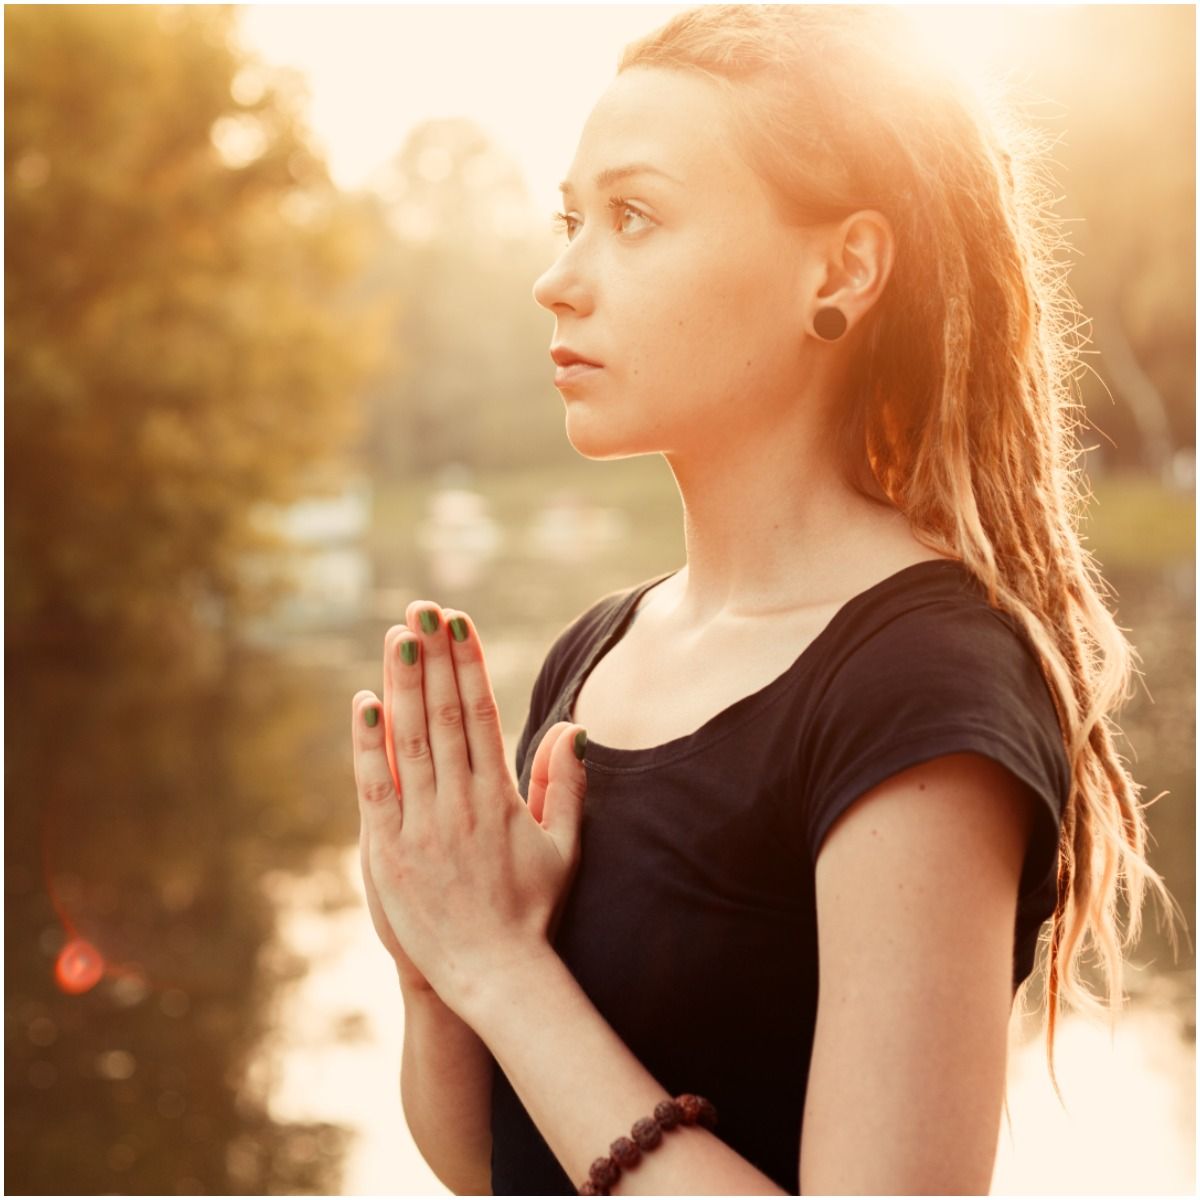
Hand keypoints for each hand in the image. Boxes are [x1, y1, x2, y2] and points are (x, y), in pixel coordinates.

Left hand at [350, 601, 587, 1012]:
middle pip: (446, 714)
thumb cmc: (532, 911)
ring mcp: (423, 825)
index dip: (470, 664)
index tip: (460, 623)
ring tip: (398, 635)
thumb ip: (565, 784)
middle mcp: (462, 802)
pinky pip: (375, 787)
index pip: (483, 714)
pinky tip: (365, 702)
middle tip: (423, 608)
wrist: (495, 976)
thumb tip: (573, 727)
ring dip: (404, 683)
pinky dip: (368, 744)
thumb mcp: (563, 846)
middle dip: (435, 656)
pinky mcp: (389, 852)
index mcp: (501, 796)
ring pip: (411, 739)